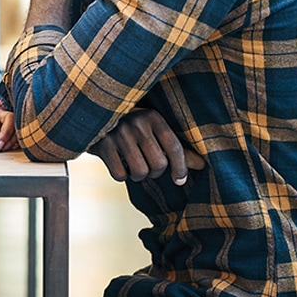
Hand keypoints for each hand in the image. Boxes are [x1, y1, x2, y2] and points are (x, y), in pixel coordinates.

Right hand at [89, 108, 204, 185]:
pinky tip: (117, 163)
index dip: (181, 168)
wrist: (92, 116)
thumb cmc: (130, 127)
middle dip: (154, 172)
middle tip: (147, 166)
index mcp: (153, 117)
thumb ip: (176, 147)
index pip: (174, 148)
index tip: (179, 180)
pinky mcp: (102, 144)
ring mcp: (118, 133)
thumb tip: (203, 165)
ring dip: (137, 175)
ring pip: (140, 172)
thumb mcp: (153, 130)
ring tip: (132, 164)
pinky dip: (120, 175)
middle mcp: (136, 123)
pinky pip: (120, 175)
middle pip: (158, 164)